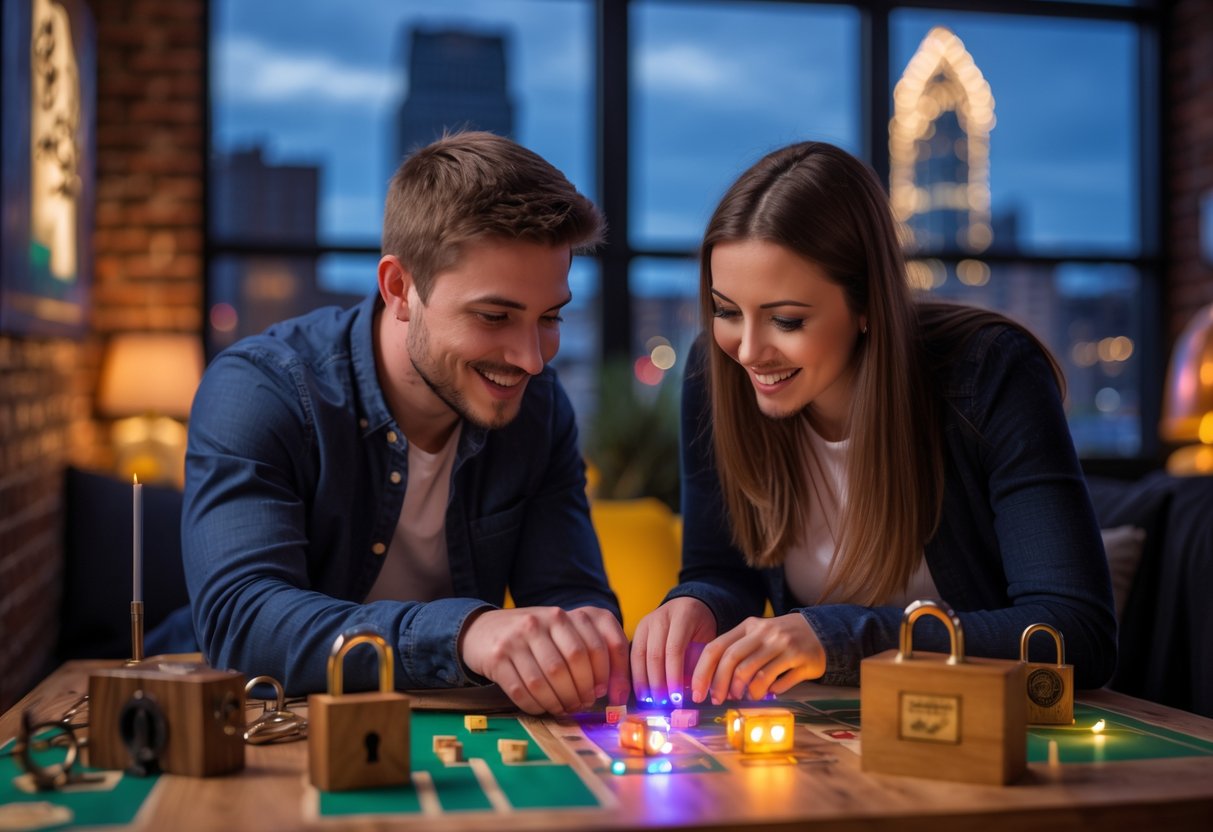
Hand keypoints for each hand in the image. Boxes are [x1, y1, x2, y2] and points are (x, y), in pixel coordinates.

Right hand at [459, 606, 629, 714]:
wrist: (483, 630)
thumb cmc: (532, 637)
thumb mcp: (560, 632)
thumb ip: (588, 649)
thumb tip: (617, 690)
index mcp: (560, 616)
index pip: (594, 646)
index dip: (606, 674)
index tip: (606, 692)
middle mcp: (538, 623)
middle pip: (572, 662)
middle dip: (583, 690)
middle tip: (584, 703)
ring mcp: (515, 639)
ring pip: (546, 680)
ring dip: (560, 702)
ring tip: (565, 708)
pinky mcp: (496, 658)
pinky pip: (521, 691)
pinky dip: (536, 706)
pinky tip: (543, 707)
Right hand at [630, 597, 716, 705]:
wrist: (687, 604)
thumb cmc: (701, 626)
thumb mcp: (707, 638)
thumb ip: (698, 661)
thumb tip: (690, 692)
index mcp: (682, 616)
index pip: (674, 650)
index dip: (673, 676)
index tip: (676, 699)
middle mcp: (660, 617)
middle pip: (654, 654)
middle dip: (658, 683)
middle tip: (662, 705)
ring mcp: (645, 622)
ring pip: (639, 655)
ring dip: (644, 682)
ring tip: (650, 702)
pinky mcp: (637, 630)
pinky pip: (632, 655)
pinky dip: (636, 675)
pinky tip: (641, 692)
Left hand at [692, 613, 825, 704]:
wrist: (821, 630)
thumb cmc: (780, 638)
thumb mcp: (757, 635)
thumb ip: (737, 652)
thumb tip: (712, 683)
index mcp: (749, 626)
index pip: (717, 647)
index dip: (703, 672)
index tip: (697, 693)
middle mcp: (765, 633)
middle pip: (733, 660)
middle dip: (721, 685)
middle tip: (718, 701)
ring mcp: (785, 646)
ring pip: (757, 674)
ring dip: (747, 692)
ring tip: (747, 697)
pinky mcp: (802, 660)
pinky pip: (780, 683)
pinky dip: (771, 692)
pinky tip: (771, 691)